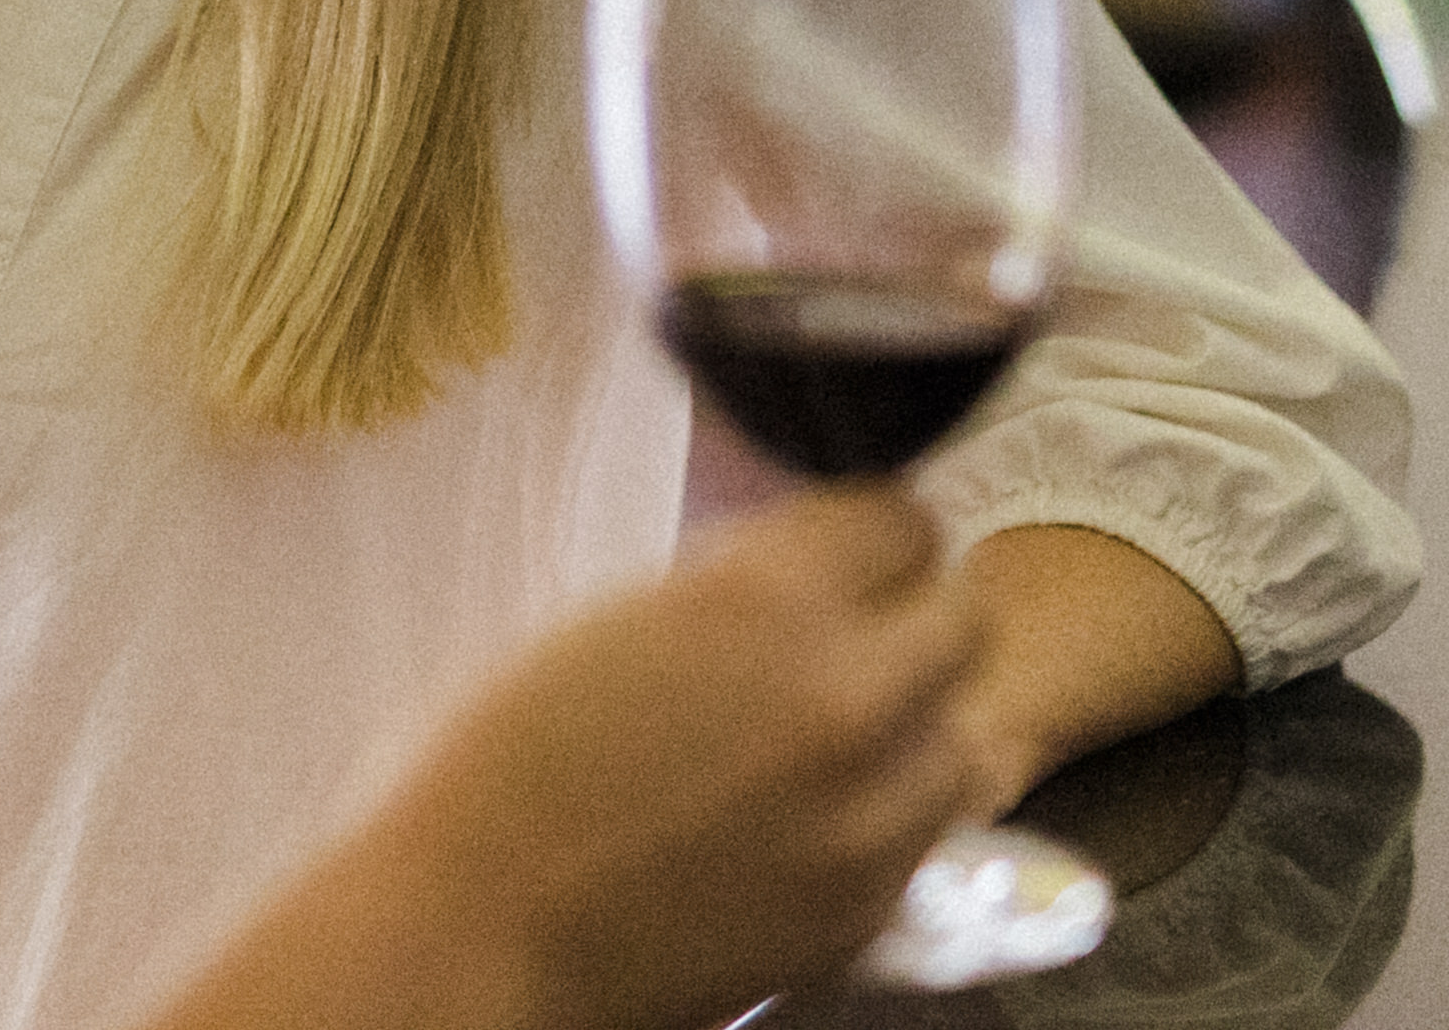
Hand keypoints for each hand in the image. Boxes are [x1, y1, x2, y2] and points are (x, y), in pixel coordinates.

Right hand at [162, 487, 987, 1029]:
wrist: (483, 928)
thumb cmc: (512, 762)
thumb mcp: (621, 617)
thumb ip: (741, 585)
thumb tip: (816, 567)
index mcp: (764, 600)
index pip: (902, 520)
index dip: (866, 536)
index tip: (839, 554)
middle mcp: (843, 701)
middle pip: (963, 619)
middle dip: (909, 617)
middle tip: (849, 636)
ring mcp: (868, 818)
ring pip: (965, 733)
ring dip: (915, 722)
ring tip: (837, 734)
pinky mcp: (867, 911)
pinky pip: (927, 832)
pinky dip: (889, 812)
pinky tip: (811, 812)